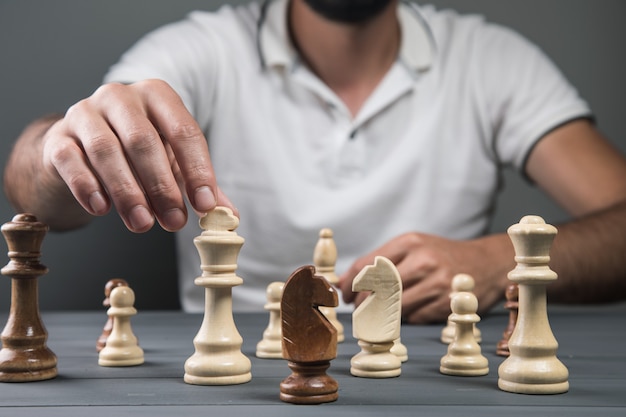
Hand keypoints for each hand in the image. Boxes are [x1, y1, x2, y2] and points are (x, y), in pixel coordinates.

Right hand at [41, 79, 234, 231]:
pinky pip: (70, 160)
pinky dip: (87, 186)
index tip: (205, 204)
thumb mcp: (173, 164)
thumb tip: (229, 216)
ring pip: (106, 150)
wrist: (83, 151)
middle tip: (174, 222)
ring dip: (127, 192)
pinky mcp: (58, 137)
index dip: (197, 170)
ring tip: (142, 224)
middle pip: (143, 140)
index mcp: (157, 95)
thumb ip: (198, 186)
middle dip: (162, 186)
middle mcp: (120, 96)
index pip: (183, 130)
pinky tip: (102, 209)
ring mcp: (85, 113)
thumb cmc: (137, 154)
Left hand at [338, 232, 512, 323]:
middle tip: (358, 309)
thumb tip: (344, 282)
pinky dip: (406, 318)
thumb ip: (380, 262)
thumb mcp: (413, 248)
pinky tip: (406, 313)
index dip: (350, 284)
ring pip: (395, 306)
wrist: (486, 263)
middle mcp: (424, 260)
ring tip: (379, 313)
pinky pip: (415, 317)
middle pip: (378, 289)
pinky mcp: (447, 303)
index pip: (367, 265)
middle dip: (362, 302)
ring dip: (382, 314)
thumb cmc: (441, 255)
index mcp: (410, 242)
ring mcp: (438, 283)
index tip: (345, 295)